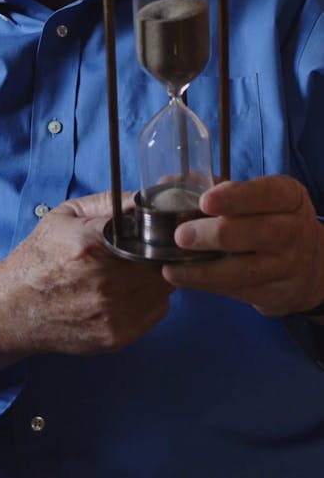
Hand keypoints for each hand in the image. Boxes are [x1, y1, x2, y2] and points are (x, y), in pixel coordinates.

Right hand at [0, 190, 173, 359]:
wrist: (14, 308)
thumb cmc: (39, 257)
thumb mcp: (65, 215)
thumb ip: (108, 201)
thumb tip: (145, 197)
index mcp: (91, 245)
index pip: (149, 233)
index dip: (158, 231)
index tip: (155, 229)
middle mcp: (105, 281)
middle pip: (161, 262)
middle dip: (160, 252)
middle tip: (151, 248)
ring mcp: (113, 313)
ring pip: (164, 288)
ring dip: (158, 276)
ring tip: (139, 268)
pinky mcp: (117, 337)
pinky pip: (157, 312)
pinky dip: (152, 299)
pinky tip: (133, 290)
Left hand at [161, 175, 323, 316]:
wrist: (307, 265)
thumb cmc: (269, 219)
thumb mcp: (257, 197)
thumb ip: (218, 189)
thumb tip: (169, 183)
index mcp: (289, 197)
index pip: (267, 194)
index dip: (236, 197)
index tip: (205, 201)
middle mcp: (295, 231)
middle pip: (260, 233)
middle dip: (217, 234)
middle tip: (182, 235)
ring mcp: (289, 266)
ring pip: (249, 269)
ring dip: (207, 268)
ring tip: (174, 265)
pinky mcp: (277, 294)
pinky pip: (240, 290)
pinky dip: (208, 284)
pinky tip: (182, 277)